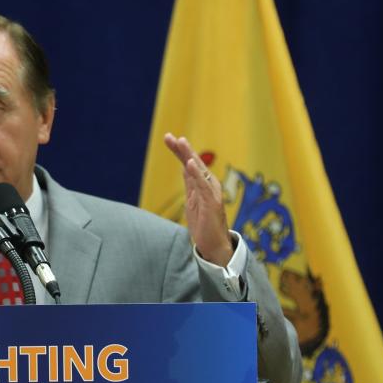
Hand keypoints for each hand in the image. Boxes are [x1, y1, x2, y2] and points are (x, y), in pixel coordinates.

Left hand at [163, 132, 233, 265]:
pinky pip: (204, 186)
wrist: (214, 245)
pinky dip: (197, 174)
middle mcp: (209, 185)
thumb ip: (190, 183)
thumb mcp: (192, 200)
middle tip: (171, 137)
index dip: (179, 151)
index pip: (189, 163)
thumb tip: (184, 167)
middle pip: (194, 163)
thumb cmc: (204, 224)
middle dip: (182, 149)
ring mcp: (212, 193)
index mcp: (202, 184)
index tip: (168, 138)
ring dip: (189, 156)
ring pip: (199, 170)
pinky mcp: (212, 203)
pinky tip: (189, 164)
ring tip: (181, 142)